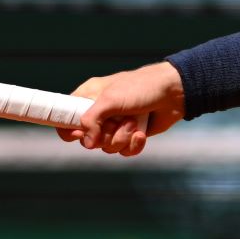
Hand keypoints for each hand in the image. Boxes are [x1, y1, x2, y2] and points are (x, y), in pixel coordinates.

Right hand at [64, 63, 183, 156]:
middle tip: (117, 122)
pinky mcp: (131, 135)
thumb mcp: (111, 98)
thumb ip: (92, 119)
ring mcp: (116, 125)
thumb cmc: (140, 87)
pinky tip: (141, 133)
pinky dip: (133, 144)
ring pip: (107, 147)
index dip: (69, 130)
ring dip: (122, 137)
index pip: (65, 118)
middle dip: (105, 135)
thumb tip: (87, 144)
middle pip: (87, 139)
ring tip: (134, 122)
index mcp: (89, 97)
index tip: (78, 134)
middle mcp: (100, 113)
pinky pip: (124, 151)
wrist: (174, 92)